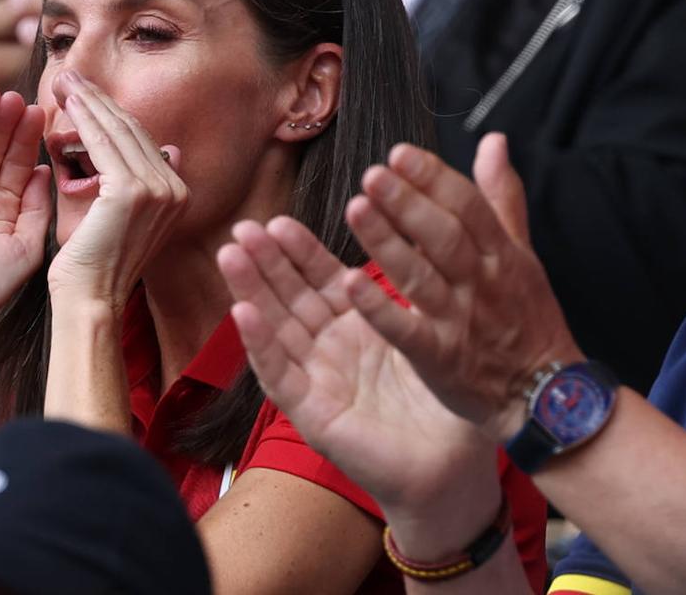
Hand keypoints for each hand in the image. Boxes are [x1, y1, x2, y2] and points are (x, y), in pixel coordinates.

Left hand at [47, 71, 188, 310]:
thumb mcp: (116, 213)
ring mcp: (159, 189)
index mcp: (176, 193)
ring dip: (89, 102)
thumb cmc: (93, 263)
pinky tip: (68, 103)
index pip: (142, 141)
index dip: (112, 113)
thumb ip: (127, 179)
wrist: (90, 300)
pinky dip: (84, 120)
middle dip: (99, 100)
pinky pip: (104, 144)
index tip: (86, 93)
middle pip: (134, 130)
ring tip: (64, 81)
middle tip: (70, 76)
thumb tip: (160, 148)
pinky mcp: (133, 191)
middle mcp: (175, 188)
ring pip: (119, 131)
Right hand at [218, 216, 500, 532]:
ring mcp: (318, 380)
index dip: (299, 250)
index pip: (322, 279)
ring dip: (251, 291)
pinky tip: (243, 313)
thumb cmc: (448, 401)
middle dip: (264, 262)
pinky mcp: (313, 414)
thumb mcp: (431, 329)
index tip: (279, 219)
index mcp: (358, 324)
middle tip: (242, 228)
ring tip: (231, 255)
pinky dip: (261, 344)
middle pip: (290, 297)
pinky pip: (282, 376)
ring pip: (276, 328)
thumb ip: (420, 284)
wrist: (454, 466)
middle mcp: (330, 349)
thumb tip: (429, 224)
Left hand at [340, 133, 582, 442]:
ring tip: (355, 209)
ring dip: (387, 242)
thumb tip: (493, 141)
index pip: (467, 205)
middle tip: (372, 174)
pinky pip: (407, 331)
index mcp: (500, 253)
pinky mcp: (440, 359)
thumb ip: (502, 197)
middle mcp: (481, 282)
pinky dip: (379, 309)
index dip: (433, 177)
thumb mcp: (524, 254)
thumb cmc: (528, 319)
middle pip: (444, 236)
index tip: (399, 153)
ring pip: (421, 276)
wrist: (545, 396)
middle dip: (408, 202)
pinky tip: (349, 284)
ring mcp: (460, 321)